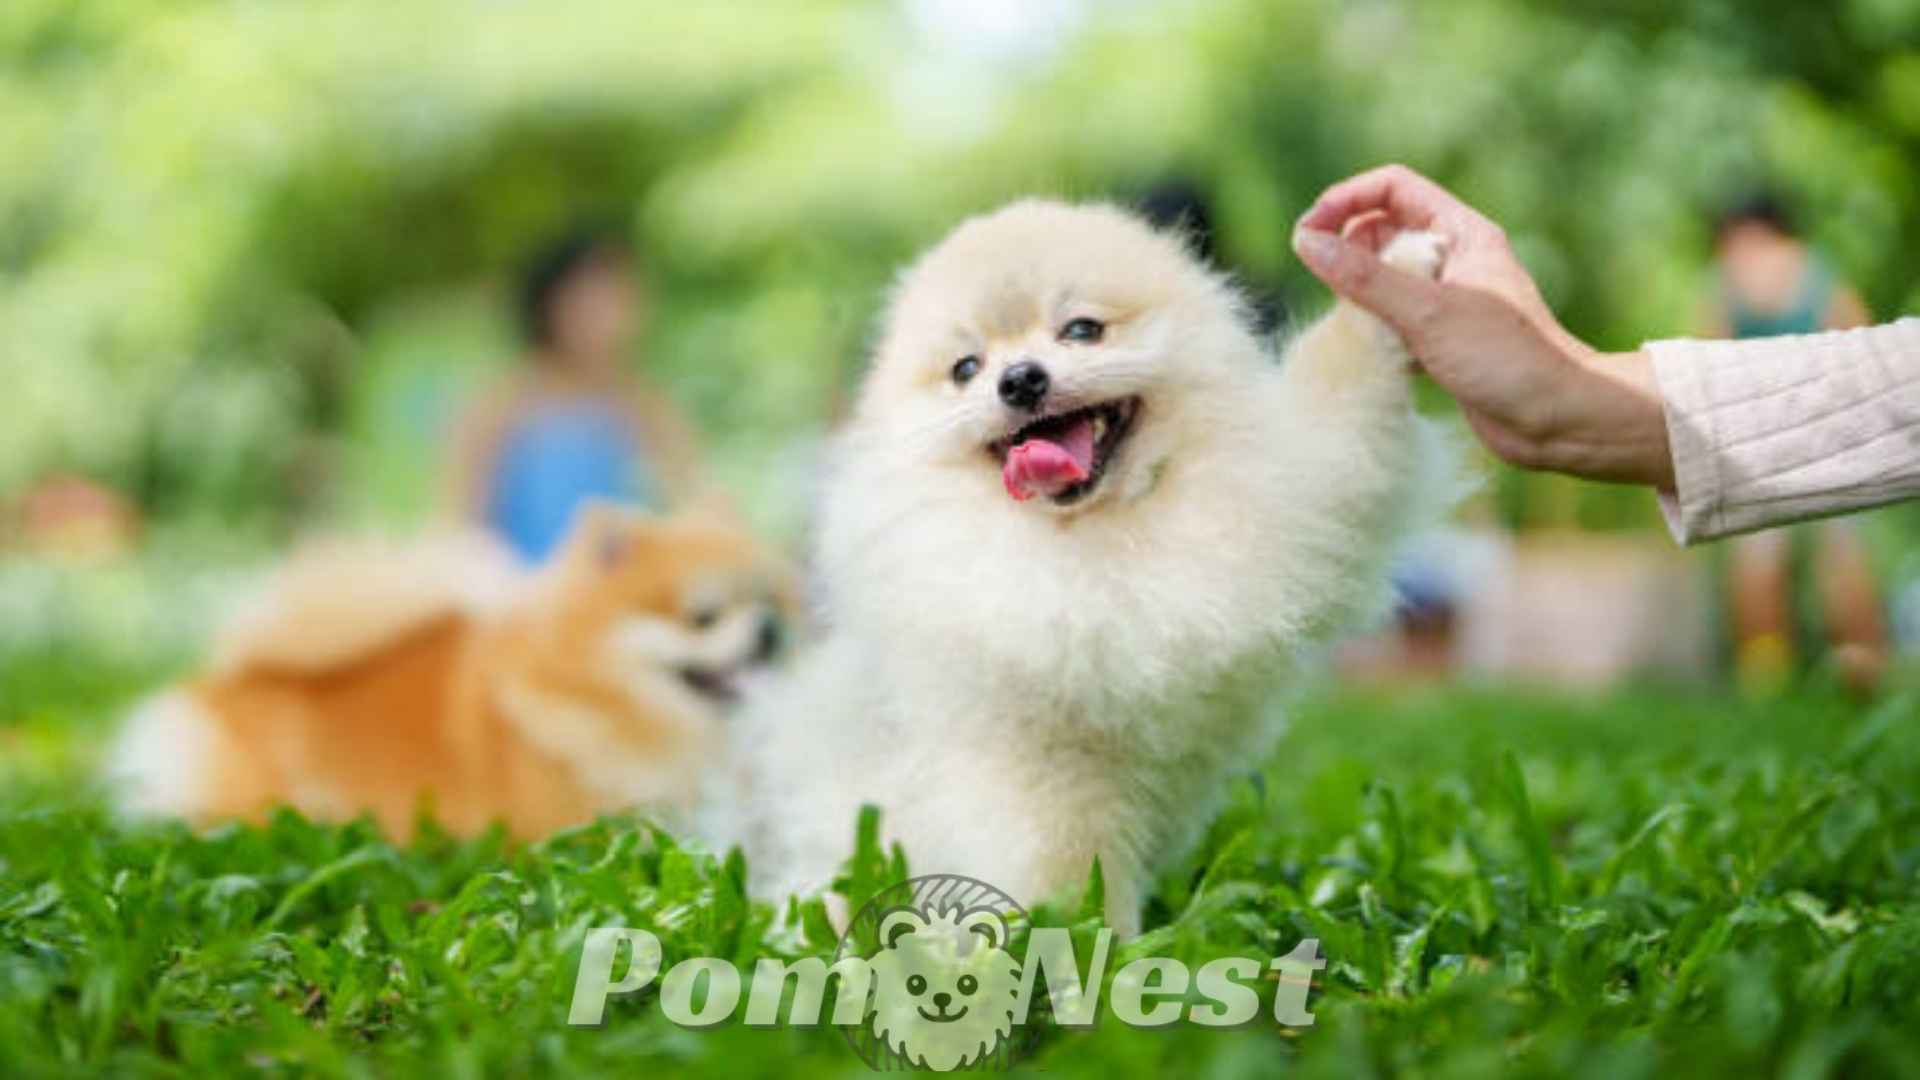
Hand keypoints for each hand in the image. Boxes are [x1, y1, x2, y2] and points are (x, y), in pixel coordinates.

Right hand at [1293, 165, 1674, 489]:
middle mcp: (1454, 258)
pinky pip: (1393, 318)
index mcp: (1461, 233)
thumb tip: (1307, 243)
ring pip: (1384, 277)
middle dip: (1347, 249)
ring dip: (1358, 294)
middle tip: (1324, 281)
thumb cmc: (1507, 359)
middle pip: (1382, 229)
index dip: (1347, 200)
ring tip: (1351, 322)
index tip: (1310, 232)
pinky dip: (1374, 330)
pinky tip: (1374, 354)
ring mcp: (1448, 299)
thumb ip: (1365, 277)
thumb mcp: (1428, 312)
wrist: (1559, 419)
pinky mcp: (1442, 338)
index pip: (1393, 188)